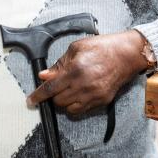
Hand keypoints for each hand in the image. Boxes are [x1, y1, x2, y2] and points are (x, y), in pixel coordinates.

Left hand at [26, 30, 148, 114]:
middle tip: (57, 84)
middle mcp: (83, 85)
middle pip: (58, 100)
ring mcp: (93, 95)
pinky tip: (79, 93)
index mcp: (75, 70)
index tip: (31, 100)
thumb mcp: (77, 48)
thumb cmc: (103, 47)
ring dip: (64, 100)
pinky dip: (75, 104)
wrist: (126, 54)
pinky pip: (81, 110)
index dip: (38, 96)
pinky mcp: (101, 101)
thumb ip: (59, 63)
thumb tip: (45, 75)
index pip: (50, 88)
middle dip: (53, 94)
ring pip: (68, 108)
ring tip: (69, 88)